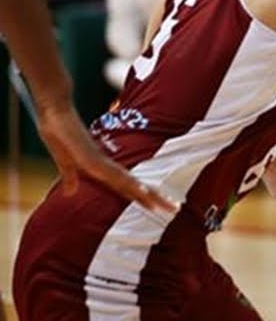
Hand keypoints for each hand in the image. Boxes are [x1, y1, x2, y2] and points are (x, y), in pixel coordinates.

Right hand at [36, 101, 176, 212]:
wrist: (54, 111)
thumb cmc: (61, 134)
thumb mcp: (65, 162)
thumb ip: (70, 177)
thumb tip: (71, 191)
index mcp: (103, 169)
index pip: (129, 188)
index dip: (144, 199)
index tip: (160, 208)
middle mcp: (107, 166)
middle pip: (135, 187)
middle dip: (154, 199)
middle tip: (175, 209)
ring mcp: (101, 162)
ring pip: (129, 182)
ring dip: (147, 194)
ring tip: (164, 205)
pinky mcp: (92, 159)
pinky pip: (113, 174)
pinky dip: (127, 183)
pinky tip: (140, 190)